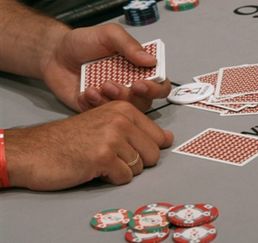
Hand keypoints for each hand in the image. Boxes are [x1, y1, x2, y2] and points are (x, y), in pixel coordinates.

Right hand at [4, 101, 173, 190]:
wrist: (37, 149)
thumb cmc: (70, 138)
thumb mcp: (106, 123)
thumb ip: (138, 129)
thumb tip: (169, 138)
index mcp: (125, 109)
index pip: (159, 136)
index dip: (148, 149)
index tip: (132, 148)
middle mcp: (121, 120)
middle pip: (154, 154)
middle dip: (137, 162)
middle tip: (113, 156)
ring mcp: (113, 138)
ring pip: (139, 168)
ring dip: (121, 170)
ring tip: (100, 160)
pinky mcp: (103, 157)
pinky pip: (124, 178)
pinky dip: (111, 179)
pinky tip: (94, 168)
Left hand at [41, 23, 170, 111]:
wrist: (54, 55)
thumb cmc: (83, 43)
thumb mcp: (108, 35)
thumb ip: (129, 45)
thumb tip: (150, 60)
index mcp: (139, 70)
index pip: (160, 85)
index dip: (155, 89)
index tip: (140, 84)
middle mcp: (131, 87)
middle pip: (145, 103)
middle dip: (129, 96)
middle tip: (111, 85)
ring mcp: (115, 100)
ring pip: (126, 112)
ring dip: (112, 101)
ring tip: (97, 87)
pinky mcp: (98, 110)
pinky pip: (103, 116)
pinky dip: (94, 105)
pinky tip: (85, 92)